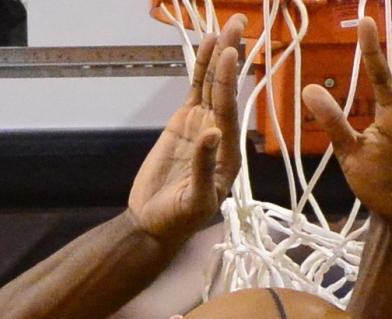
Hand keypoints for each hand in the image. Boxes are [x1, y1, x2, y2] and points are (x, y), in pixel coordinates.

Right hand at [128, 14, 243, 242]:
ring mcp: (203, 126)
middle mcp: (220, 135)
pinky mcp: (185, 124)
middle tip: (238, 23)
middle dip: (232, 57)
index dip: (229, 83)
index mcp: (228, 155)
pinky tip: (208, 46)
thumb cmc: (177, 220)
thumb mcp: (194, 200)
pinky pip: (197, 91)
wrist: (153, 222)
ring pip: (214, 85)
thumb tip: (210, 133)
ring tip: (227, 25)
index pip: (229, 112)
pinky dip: (202, 69)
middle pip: (227, 90)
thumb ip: (203, 168)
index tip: (229, 55)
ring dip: (220, 56)